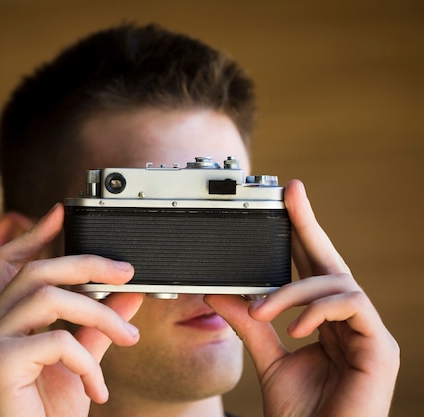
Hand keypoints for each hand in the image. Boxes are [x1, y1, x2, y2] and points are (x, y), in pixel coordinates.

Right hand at [0, 203, 142, 416]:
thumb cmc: (46, 415)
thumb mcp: (79, 363)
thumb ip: (99, 326)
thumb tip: (131, 293)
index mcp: (1, 322)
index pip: (6, 262)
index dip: (32, 233)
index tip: (61, 212)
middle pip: (35, 270)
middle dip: (86, 263)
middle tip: (127, 272)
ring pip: (49, 298)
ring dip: (99, 314)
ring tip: (127, 338)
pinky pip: (56, 340)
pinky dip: (87, 361)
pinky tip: (98, 390)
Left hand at [205, 179, 398, 416]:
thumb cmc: (301, 412)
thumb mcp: (269, 357)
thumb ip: (251, 323)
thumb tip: (221, 291)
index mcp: (325, 322)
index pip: (313, 269)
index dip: (302, 233)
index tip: (287, 201)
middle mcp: (349, 322)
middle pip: (331, 261)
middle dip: (309, 224)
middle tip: (291, 193)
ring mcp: (368, 333)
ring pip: (336, 282)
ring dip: (293, 291)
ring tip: (264, 312)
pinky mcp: (380, 348)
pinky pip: (352, 305)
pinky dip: (317, 309)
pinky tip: (293, 327)